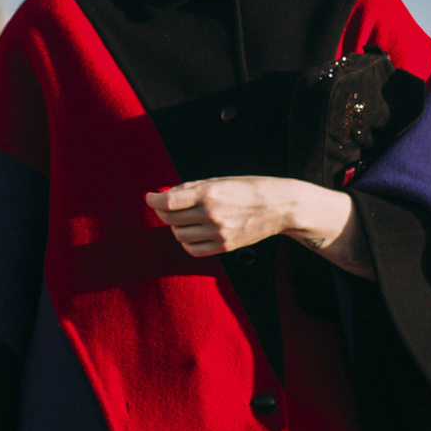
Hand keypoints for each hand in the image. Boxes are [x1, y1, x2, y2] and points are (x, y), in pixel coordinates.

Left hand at [146, 178, 372, 275]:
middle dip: (162, 213)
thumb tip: (166, 194)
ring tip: (182, 218)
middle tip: (164, 207)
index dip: (153, 200)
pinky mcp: (225, 246)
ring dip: (174, 227)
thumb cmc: (250, 187)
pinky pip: (194, 250)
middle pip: (170, 220)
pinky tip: (191, 233)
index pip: (168, 202)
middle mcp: (211, 215)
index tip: (149, 197)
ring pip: (179, 236)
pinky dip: (186, 242)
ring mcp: (218, 233)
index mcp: (209, 194)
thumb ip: (191, 188)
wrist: (280, 206)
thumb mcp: (220, 180)